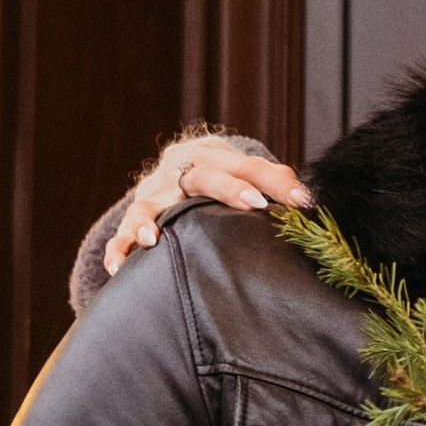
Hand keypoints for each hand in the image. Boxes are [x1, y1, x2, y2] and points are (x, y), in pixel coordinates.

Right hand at [104, 134, 309, 276]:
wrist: (177, 164)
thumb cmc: (222, 177)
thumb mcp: (244, 172)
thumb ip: (272, 182)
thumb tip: (307, 200)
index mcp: (214, 158)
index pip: (249, 166)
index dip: (277, 182)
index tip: (302, 201)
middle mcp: (182, 172)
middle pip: (204, 176)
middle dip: (229, 188)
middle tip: (253, 203)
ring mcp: (155, 194)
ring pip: (149, 204)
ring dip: (149, 220)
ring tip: (151, 239)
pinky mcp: (135, 216)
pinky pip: (120, 233)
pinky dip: (118, 248)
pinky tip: (118, 267)